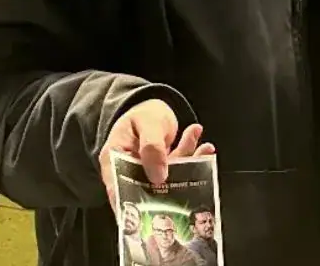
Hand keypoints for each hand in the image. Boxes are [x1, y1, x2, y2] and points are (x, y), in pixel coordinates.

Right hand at [98, 99, 214, 211]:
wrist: (154, 105)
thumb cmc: (143, 113)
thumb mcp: (147, 123)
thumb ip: (151, 148)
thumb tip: (159, 177)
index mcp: (114, 160)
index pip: (117, 189)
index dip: (131, 206)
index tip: (150, 214)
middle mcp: (130, 171)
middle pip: (146, 189)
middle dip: (171, 189)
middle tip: (191, 184)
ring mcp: (150, 172)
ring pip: (169, 179)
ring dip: (189, 167)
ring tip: (205, 150)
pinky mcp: (166, 170)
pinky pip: (181, 169)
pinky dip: (194, 159)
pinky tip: (205, 147)